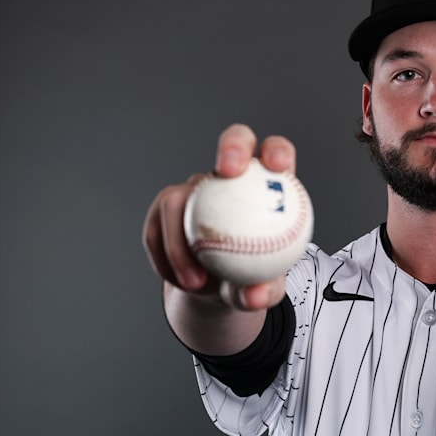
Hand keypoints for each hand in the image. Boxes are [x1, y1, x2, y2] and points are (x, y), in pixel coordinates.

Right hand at [142, 123, 296, 310]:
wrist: (217, 290)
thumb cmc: (250, 282)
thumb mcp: (263, 291)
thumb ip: (264, 291)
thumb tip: (257, 295)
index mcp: (266, 186)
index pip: (276, 154)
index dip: (277, 151)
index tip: (276, 167)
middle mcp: (230, 178)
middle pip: (234, 141)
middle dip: (232, 146)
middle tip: (228, 172)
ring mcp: (194, 189)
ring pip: (178, 198)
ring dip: (181, 244)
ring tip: (196, 283)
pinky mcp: (164, 209)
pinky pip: (158, 231)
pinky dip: (168, 260)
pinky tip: (181, 284)